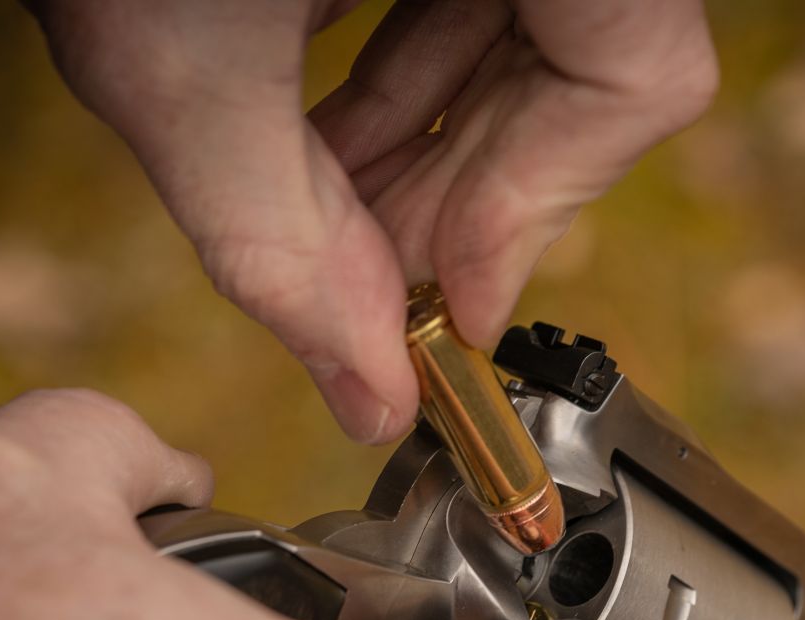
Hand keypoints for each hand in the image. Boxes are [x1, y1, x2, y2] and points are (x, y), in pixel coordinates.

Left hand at [27, 0, 717, 441]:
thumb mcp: (170, 50)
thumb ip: (274, 236)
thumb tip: (369, 398)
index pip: (634, 74)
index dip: (545, 206)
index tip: (458, 305)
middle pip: (583, 64)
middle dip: (470, 189)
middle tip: (381, 274)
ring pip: (535, 23)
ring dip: (432, 128)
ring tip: (331, 191)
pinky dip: (411, 53)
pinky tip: (324, 101)